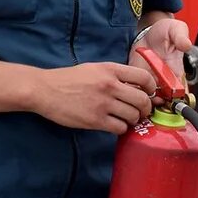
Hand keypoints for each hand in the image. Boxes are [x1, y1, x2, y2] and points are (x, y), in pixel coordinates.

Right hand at [31, 62, 156, 134]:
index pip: (143, 77)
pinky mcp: (95, 120)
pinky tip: (115, 125)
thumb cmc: (68, 79)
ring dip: (133, 120)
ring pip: (133, 116)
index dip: (152, 87)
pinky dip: (121, 129)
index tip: (150, 94)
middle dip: (146, 108)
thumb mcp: (94, 69)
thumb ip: (114, 75)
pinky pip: (120, 128)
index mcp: (110, 69)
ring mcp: (103, 103)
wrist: (45, 90)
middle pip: (142, 99)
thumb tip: (136, 86)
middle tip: (141, 112)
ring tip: (126, 119)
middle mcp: (109, 85)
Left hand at [130, 17, 192, 103]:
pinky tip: (128, 86)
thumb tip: (186, 44)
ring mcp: (151, 82)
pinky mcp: (137, 81)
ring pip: (149, 100)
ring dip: (144, 99)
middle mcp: (165, 81)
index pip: (181, 93)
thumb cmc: (164, 32)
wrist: (148, 31)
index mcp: (177, 73)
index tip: (169, 96)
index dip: (176, 99)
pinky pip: (134, 92)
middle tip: (151, 95)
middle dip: (158, 102)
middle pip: (165, 102)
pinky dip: (131, 93)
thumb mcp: (175, 29)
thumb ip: (181, 36)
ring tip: (139, 90)